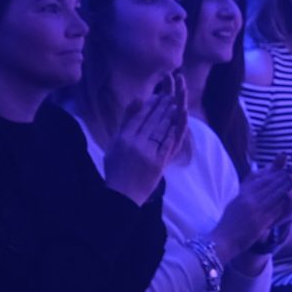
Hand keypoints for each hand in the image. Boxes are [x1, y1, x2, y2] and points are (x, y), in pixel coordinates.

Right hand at [102, 72, 188, 202]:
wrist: (122, 195)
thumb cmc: (116, 168)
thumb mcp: (114, 144)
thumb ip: (125, 122)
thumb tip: (136, 100)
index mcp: (123, 139)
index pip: (138, 117)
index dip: (149, 105)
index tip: (157, 96)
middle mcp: (135, 144)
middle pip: (151, 121)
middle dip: (162, 107)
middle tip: (170, 96)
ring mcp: (147, 154)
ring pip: (160, 130)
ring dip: (169, 116)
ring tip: (175, 105)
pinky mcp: (158, 163)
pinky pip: (166, 144)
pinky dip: (172, 133)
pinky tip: (177, 124)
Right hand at [213, 161, 291, 262]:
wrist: (222, 240)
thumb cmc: (228, 223)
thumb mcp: (234, 203)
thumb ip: (245, 193)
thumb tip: (254, 184)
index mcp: (243, 194)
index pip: (261, 180)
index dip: (274, 173)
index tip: (284, 167)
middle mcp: (249, 200)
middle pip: (269, 185)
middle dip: (282, 176)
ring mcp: (255, 211)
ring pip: (274, 194)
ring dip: (286, 186)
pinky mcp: (260, 222)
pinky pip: (275, 209)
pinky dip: (284, 202)